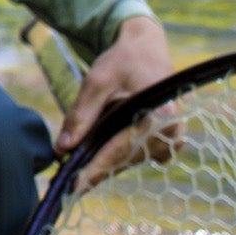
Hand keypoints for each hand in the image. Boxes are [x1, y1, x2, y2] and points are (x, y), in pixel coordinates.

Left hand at [58, 16, 177, 187]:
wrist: (147, 48)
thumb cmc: (123, 61)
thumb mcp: (97, 81)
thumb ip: (81, 115)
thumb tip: (63, 149)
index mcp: (161, 114)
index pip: (123, 148)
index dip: (97, 168)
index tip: (75, 186)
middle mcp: (172, 131)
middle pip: (126, 158)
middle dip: (96, 169)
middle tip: (68, 183)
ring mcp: (172, 139)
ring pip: (130, 160)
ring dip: (106, 164)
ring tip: (78, 171)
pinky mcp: (166, 142)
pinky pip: (136, 155)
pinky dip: (116, 156)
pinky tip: (96, 157)